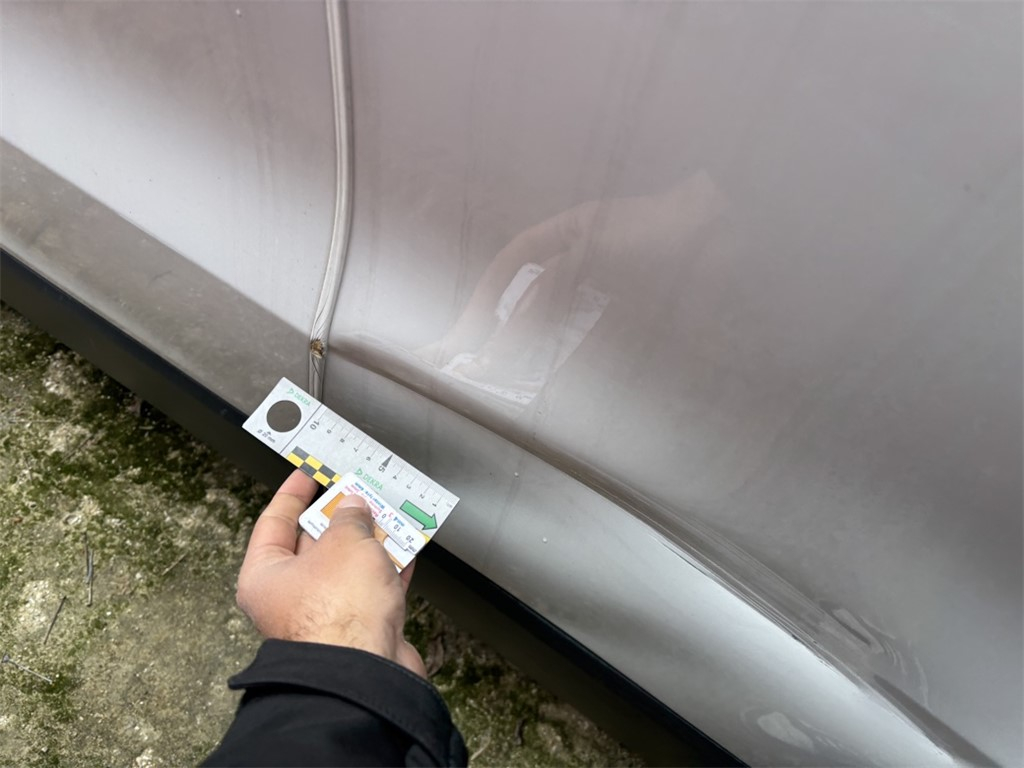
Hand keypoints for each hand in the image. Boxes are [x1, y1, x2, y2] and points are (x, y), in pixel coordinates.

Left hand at [236, 470, 425, 676]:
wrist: (366, 673)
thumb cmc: (338, 615)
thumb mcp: (344, 543)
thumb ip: (350, 518)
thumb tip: (352, 508)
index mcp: (265, 577)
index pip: (274, 522)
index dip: (293, 493)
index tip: (308, 473)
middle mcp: (290, 599)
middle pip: (314, 545)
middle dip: (339, 517)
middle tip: (357, 491)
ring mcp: (325, 616)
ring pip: (348, 566)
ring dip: (369, 540)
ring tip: (387, 513)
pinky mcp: (358, 631)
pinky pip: (373, 588)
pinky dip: (390, 567)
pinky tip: (406, 547)